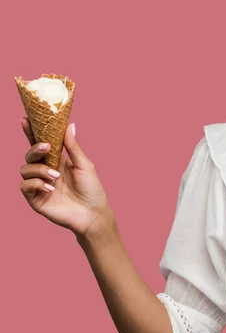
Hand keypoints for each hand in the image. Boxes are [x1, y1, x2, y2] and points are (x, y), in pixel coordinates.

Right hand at [19, 118, 113, 237]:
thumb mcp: (84, 164)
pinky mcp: (36, 199)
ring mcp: (39, 185)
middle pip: (29, 154)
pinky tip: (50, 188)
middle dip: (34, 148)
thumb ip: (73, 146)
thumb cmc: (92, 189)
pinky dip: (36, 184)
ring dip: (39, 169)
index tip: (25, 119)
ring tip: (55, 176)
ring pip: (25, 169)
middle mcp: (46, 171)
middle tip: (45, 147)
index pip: (41, 144)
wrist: (93, 214)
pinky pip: (25, 186)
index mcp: (57, 160)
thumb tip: (69, 124)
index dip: (31, 131)